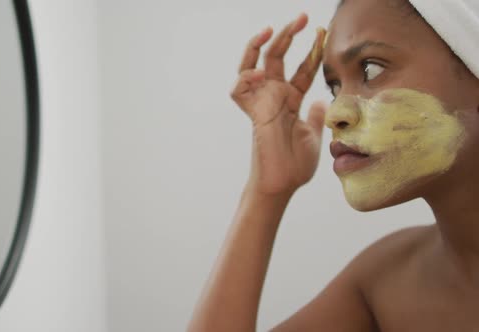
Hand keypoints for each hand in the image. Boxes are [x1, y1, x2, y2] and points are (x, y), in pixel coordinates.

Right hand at [230, 13, 326, 194]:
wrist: (283, 184)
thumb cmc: (295, 165)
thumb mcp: (314, 135)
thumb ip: (316, 116)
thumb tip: (321, 100)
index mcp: (291, 100)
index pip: (302, 69)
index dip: (312, 51)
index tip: (322, 33)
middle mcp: (275, 97)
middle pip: (277, 58)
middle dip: (288, 35)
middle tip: (303, 17)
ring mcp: (262, 103)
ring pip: (252, 65)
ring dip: (258, 45)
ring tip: (269, 29)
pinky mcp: (253, 114)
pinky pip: (239, 91)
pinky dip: (244, 79)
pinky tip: (257, 74)